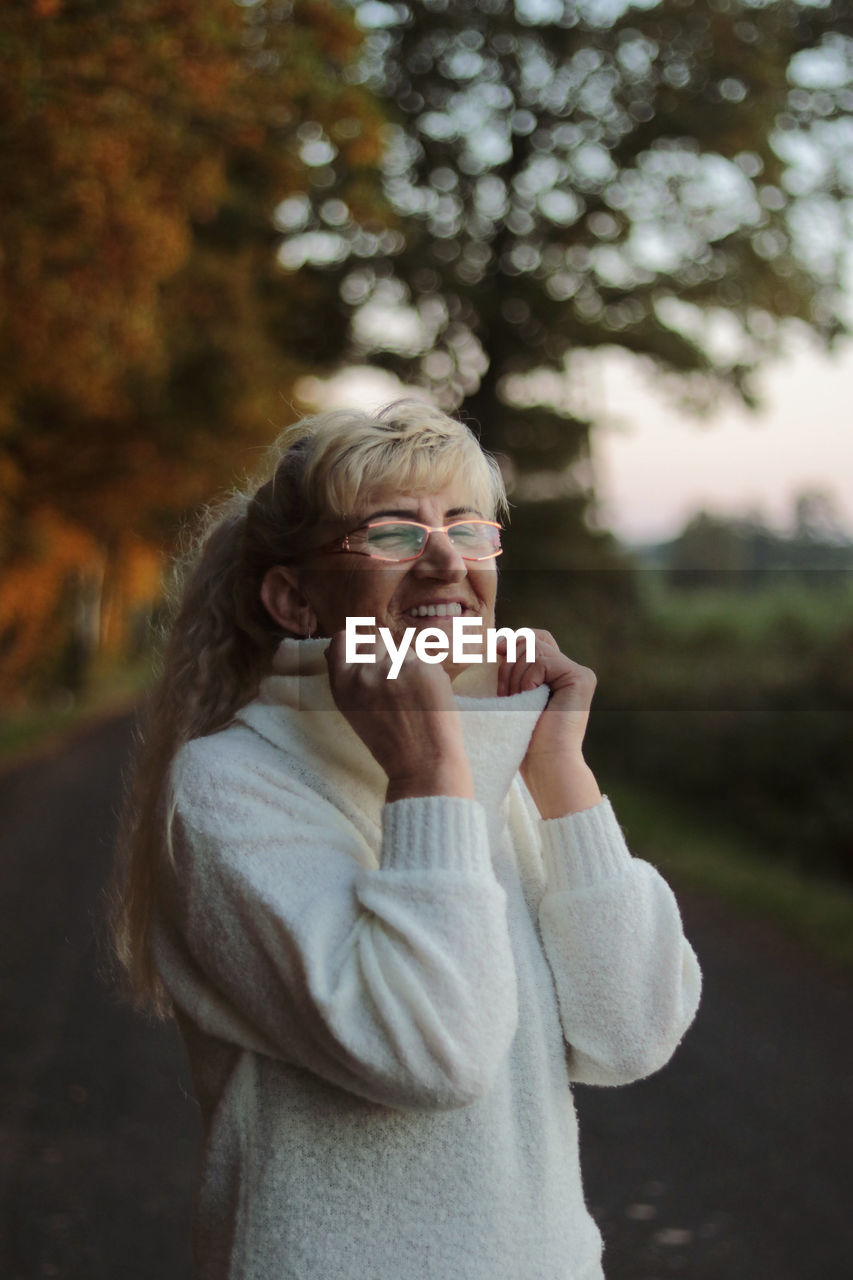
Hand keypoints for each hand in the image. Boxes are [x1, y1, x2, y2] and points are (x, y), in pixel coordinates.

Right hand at [325, 629, 473, 802]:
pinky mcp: (425, 666)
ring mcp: (397, 666)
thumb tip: (341, 644)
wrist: (424, 761)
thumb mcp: (353, 710)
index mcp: (344, 683)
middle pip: (376, 638)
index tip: (366, 653)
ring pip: (402, 645)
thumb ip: (346, 676)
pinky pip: (423, 656)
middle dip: (387, 654)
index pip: (343, 640)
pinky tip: (427, 694)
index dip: (356, 643)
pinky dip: (427, 671)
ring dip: (408, 661)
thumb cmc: (389, 740)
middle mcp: (367, 671)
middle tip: (397, 683)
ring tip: (413, 692)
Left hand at [495, 629, 601, 816]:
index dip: (511, 642)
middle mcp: (571, 670)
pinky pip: (541, 660)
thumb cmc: (523, 739)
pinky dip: (526, 678)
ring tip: (515, 701)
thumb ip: (512, 666)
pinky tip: (528, 698)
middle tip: (504, 694)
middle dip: (508, 663)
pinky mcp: (581, 678)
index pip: (532, 637)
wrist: (544, 765)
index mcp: (556, 674)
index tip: (494, 654)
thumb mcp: (511, 695)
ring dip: (513, 674)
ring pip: (533, 647)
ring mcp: (579, 673)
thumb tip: (499, 640)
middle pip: (530, 639)